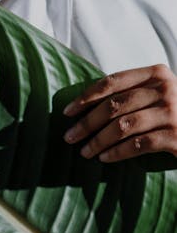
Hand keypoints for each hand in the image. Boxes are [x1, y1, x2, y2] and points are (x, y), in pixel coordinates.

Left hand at [62, 64, 176, 162]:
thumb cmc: (176, 113)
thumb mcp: (159, 94)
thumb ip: (133, 93)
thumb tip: (88, 105)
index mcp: (156, 74)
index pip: (113, 82)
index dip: (86, 97)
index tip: (67, 112)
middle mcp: (164, 89)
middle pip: (114, 105)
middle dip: (86, 123)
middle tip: (69, 138)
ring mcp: (171, 112)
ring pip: (122, 126)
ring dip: (98, 141)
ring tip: (84, 152)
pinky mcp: (175, 136)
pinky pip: (137, 145)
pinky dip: (116, 153)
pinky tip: (104, 158)